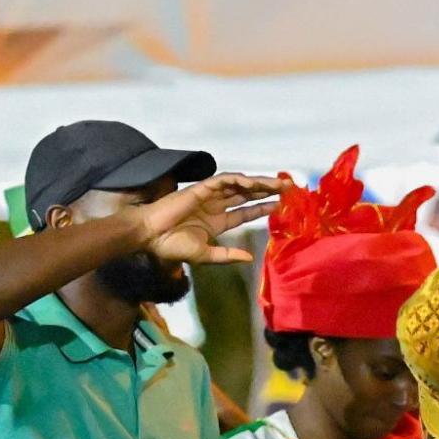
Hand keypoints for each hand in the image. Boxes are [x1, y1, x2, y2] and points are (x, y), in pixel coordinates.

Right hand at [141, 174, 286, 266]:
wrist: (150, 236)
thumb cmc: (172, 247)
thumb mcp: (205, 255)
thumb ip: (227, 256)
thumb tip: (250, 258)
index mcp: (217, 222)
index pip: (244, 212)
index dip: (261, 208)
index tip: (278, 206)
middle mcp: (215, 206)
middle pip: (246, 195)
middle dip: (266, 191)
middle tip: (287, 189)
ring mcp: (209, 196)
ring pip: (239, 185)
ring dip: (259, 183)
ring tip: (278, 184)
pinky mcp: (201, 188)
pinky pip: (224, 180)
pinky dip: (239, 180)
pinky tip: (253, 183)